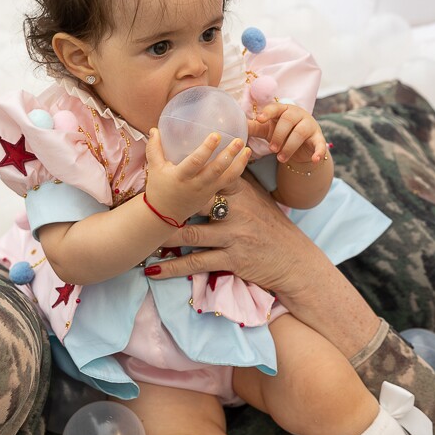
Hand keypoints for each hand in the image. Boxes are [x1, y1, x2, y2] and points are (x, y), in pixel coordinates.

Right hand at [143, 128, 249, 222]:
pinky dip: (237, 170)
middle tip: (239, 141)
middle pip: (216, 170)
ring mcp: (206, 190)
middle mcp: (196, 184)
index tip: (216, 135)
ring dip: (239, 163)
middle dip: (229, 155)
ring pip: (227, 178)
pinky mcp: (213, 193)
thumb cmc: (159, 188)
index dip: (207, 149)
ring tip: (247, 149)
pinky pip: (228, 182)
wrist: (164, 215)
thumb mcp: (154, 168)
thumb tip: (154, 129)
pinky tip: (244, 158)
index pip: (195, 162)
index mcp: (181, 176)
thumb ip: (154, 148)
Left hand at [145, 174, 319, 297]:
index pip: (209, 176)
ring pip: (189, 234)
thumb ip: (238, 184)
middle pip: (193, 203)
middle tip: (141, 205)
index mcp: (241, 192)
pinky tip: (152, 270)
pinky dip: (172, 268)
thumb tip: (217, 164)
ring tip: (140, 238)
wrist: (294, 261)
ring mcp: (232, 235)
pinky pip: (195, 263)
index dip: (184, 171)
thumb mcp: (260, 200)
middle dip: (167, 204)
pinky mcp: (231, 259)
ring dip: (162, 238)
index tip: (160, 167)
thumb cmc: (274, 228)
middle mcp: (235, 210)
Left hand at [248, 103, 326, 163]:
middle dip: (279, 135)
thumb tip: (236, 126)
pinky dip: (318, 152)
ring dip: (290, 146)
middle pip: (288, 120)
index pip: (275, 107)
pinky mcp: (318, 138)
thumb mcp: (267, 130)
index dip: (267, 112)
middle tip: (272, 149)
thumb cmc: (282, 133)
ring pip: (301, 132)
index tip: (259, 119)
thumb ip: (254, 128)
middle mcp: (298, 114)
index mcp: (283, 110)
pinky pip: (320, 143)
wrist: (302, 147)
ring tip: (281, 159)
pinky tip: (315, 159)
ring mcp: (310, 125)